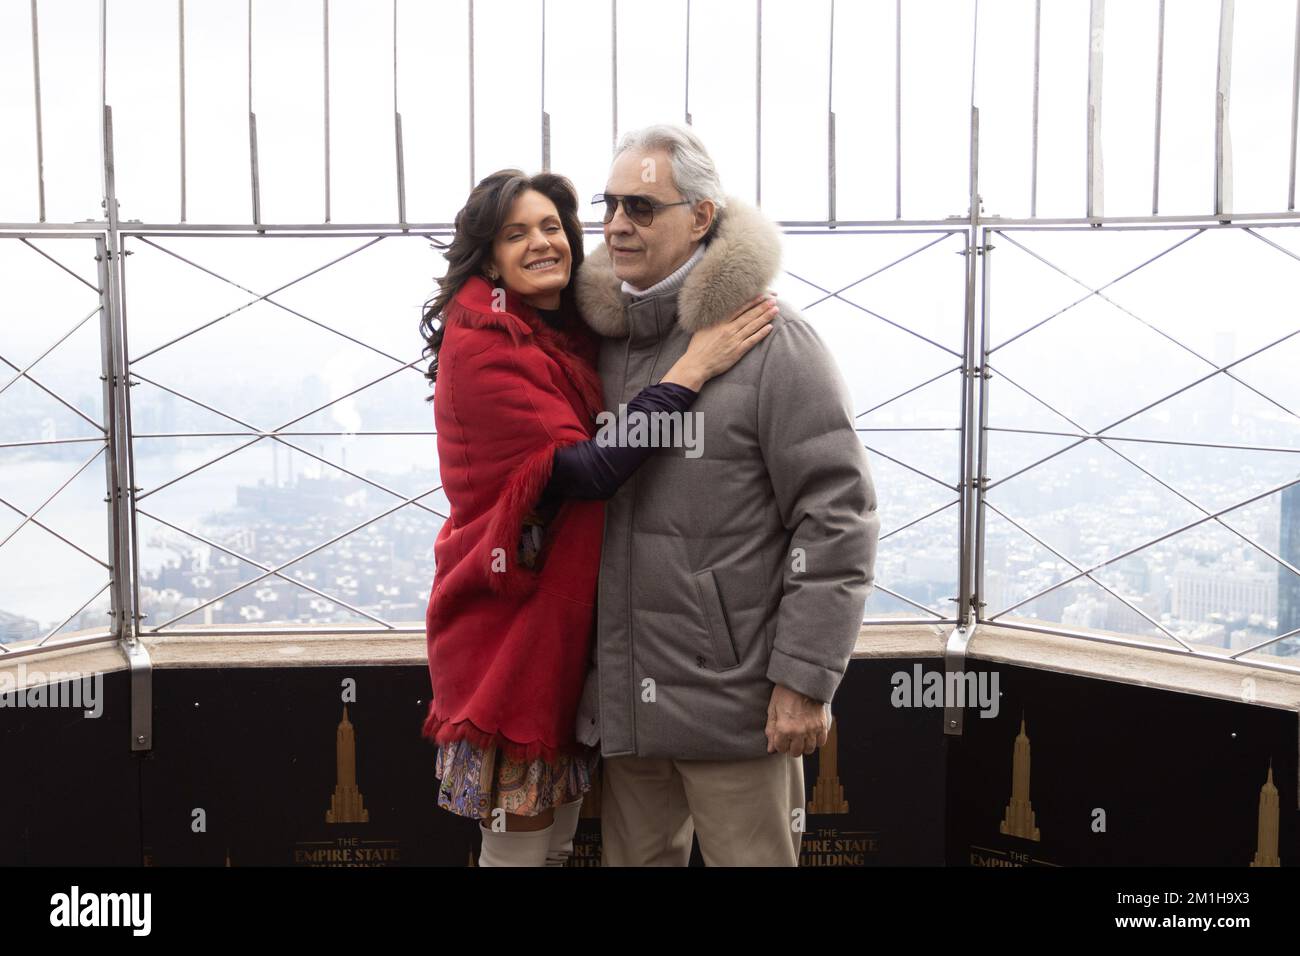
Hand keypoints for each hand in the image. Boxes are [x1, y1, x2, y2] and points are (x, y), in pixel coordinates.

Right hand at [661, 292, 776, 390]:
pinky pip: (752, 340)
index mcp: (720, 322)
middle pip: (749, 315)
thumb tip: (718, 312)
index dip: (751, 302)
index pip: (739, 309)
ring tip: (775, 310)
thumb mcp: (702, 329)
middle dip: (762, 306)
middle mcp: (728, 329)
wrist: (696, 364)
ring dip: (765, 317)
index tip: (761, 295)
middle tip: (773, 299)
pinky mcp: (737, 351)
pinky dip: (761, 333)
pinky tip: (769, 327)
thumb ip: (713, 320)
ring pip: (752, 325)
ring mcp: (734, 340)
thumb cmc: (697, 348)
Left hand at [765, 684, 829, 756]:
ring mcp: (812, 729)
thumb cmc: (785, 692)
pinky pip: (821, 742)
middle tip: (790, 738)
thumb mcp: (772, 709)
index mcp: (784, 728)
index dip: (779, 744)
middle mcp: (799, 732)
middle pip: (795, 752)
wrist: (803, 680)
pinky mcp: (822, 725)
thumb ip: (771, 730)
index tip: (780, 738)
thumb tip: (770, 749)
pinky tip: (810, 734)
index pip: (780, 748)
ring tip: (800, 737)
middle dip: (791, 747)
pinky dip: (816, 741)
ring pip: (809, 749)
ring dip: (803, 745)